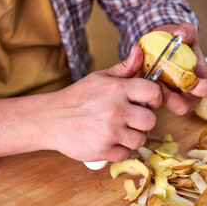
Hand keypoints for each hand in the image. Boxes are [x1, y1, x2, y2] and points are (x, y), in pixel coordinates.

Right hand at [0, 46, 160, 162]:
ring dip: (131, 137)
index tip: (147, 102)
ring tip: (117, 130)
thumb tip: (139, 51)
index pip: (153, 92)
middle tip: (130, 119)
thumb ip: (124, 68)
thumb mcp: (100, 78)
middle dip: (143, 121)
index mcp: (117, 89)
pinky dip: (118, 150)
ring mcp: (109, 132)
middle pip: (151, 121)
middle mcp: (115, 110)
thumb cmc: (78, 97)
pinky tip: (108, 141)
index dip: (154, 99)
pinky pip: (125, 154)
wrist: (51, 119)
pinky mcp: (102, 150)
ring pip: (140, 140)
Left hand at [153, 23, 206, 114]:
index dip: (202, 88)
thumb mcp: (187, 34)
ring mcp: (173, 99)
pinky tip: (139, 76)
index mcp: (203, 80)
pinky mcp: (158, 99)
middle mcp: (189, 94)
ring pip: (164, 105)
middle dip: (168, 96)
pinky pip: (151, 101)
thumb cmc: (181, 45)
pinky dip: (144, 89)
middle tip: (157, 80)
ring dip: (153, 93)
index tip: (189, 78)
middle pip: (182, 106)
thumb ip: (188, 31)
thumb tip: (181, 34)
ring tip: (146, 76)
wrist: (165, 47)